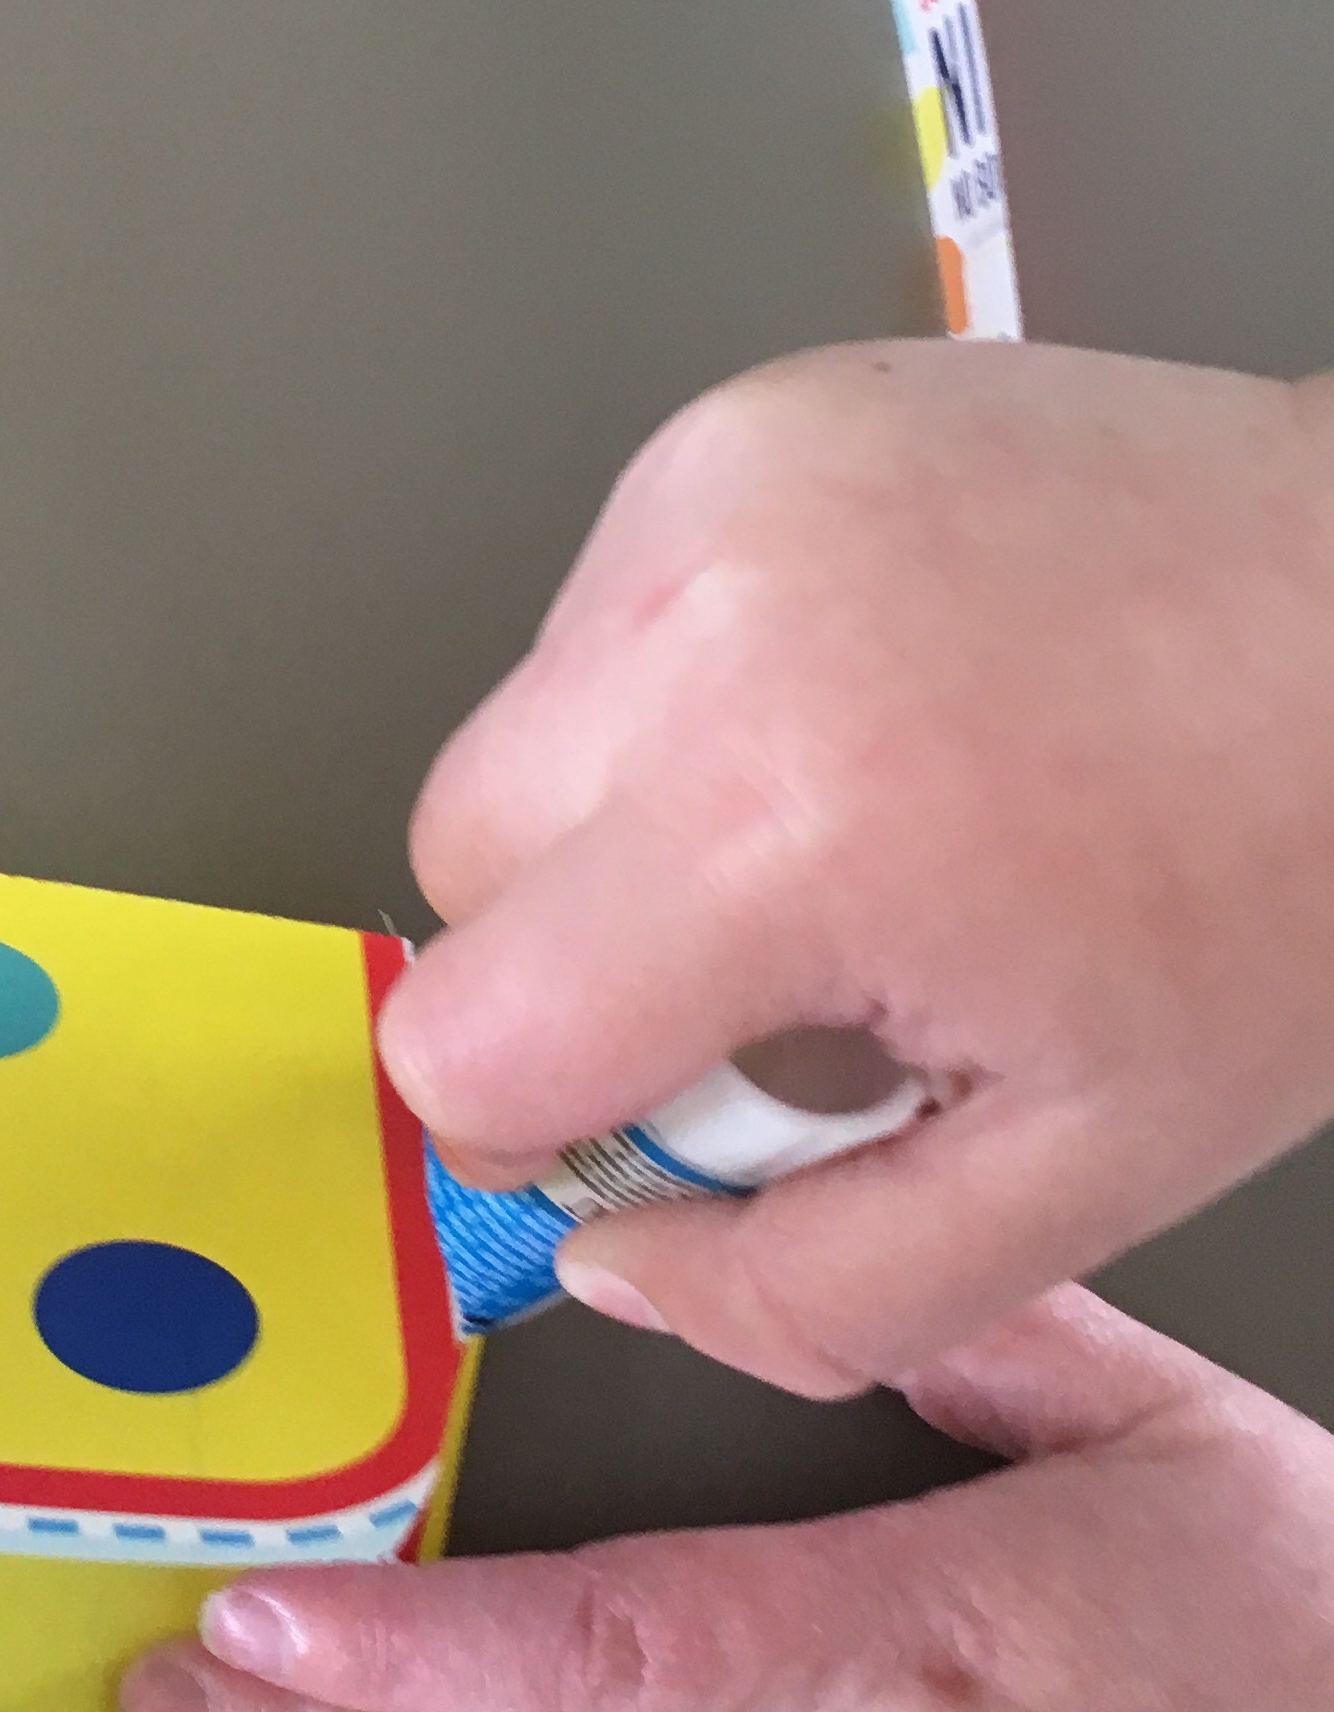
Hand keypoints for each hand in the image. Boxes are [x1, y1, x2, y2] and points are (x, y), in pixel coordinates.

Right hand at [380, 339, 1333, 1392]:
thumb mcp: (1088, 1170)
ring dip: (637, 807)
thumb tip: (624, 1265)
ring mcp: (714, 500)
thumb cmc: (1299, 857)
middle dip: (587, 955)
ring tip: (860, 817)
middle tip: (801, 974)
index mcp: (778, 831)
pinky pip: (608, 606)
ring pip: (525, 724)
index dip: (548, 1122)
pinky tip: (870, 700)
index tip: (664, 1122)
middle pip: (463, 864)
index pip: (462, 1039)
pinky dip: (696, 679)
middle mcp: (707, 631)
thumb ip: (814, 1286)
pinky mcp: (740, 424)